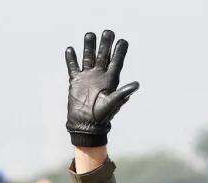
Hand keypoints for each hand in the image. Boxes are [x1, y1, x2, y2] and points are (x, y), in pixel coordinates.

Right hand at [64, 30, 138, 146]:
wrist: (86, 125)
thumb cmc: (102, 116)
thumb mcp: (113, 103)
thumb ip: (123, 93)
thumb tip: (137, 85)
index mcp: (110, 80)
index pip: (116, 62)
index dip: (119, 51)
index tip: (123, 40)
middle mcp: (99, 76)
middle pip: (102, 56)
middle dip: (105, 44)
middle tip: (108, 32)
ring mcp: (87, 77)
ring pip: (88, 57)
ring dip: (89, 47)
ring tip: (90, 34)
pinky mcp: (76, 81)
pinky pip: (73, 67)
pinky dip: (71, 58)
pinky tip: (71, 49)